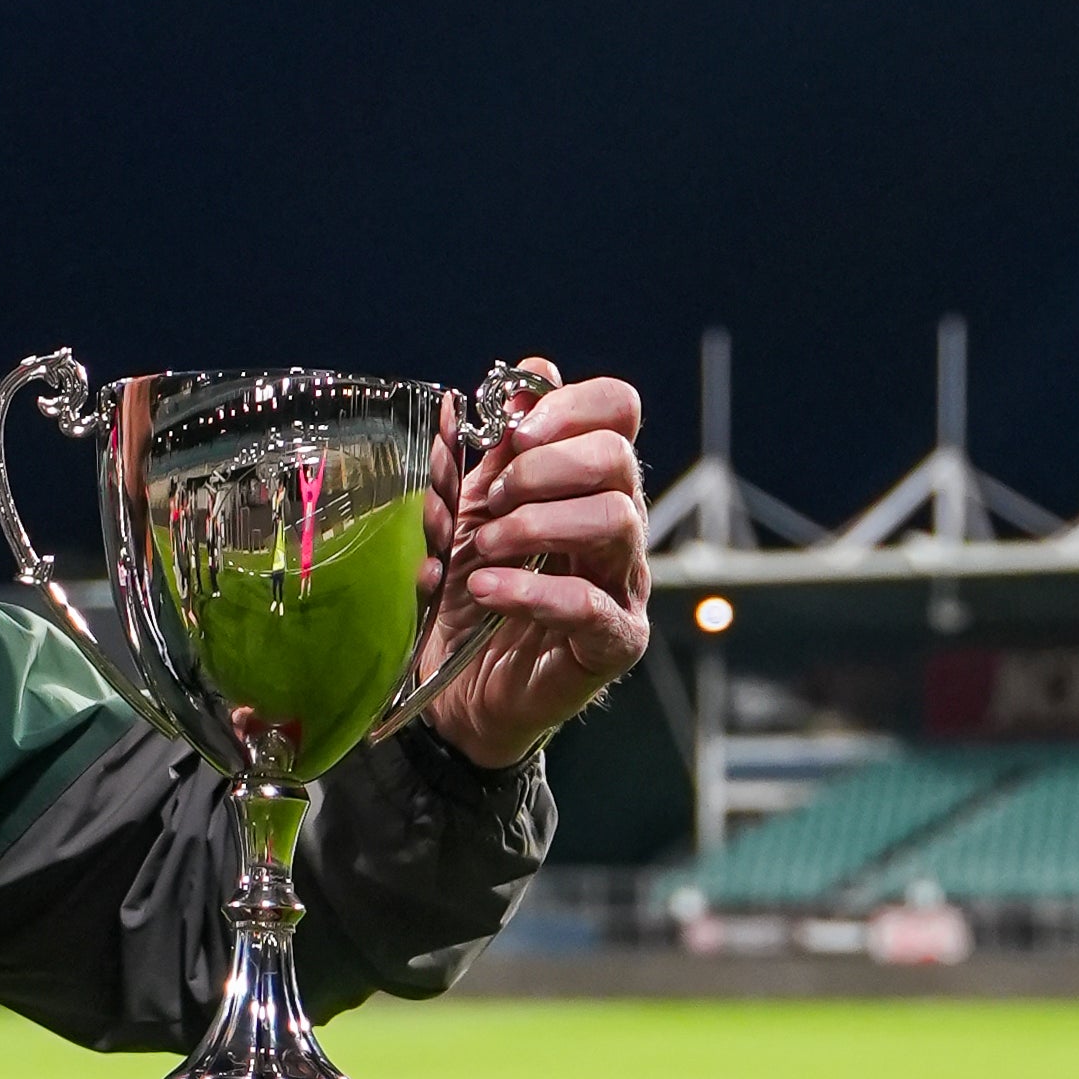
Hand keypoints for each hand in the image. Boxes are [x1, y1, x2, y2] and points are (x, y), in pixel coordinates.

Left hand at [418, 362, 649, 771]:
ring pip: (615, 520)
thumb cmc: (471, 597)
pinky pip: (587, 603)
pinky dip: (529, 591)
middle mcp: (618, 523)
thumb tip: (501, 386)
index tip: (512, 432)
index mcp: (588, 481)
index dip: (567, 406)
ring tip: (485, 547)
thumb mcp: (466, 514)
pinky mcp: (614, 640)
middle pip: (616, 457)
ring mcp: (623, 583)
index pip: (616, 410)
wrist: (456, 692)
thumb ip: (486, 455)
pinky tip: (485, 589)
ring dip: (537, 524)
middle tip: (493, 500)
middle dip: (543, 468)